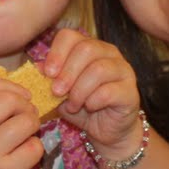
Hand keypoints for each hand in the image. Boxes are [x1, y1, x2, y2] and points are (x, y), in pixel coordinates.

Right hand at [0, 76, 43, 168]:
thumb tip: (17, 90)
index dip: (14, 88)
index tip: (21, 98)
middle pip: (11, 100)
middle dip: (26, 107)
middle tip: (26, 118)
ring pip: (26, 122)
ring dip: (33, 126)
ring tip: (26, 136)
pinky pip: (34, 149)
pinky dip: (35, 149)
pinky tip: (25, 154)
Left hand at [42, 28, 143, 159]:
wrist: (108, 132)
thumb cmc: (83, 108)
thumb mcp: (62, 93)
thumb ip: (51, 79)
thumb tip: (38, 68)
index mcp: (90, 47)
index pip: (70, 36)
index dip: (56, 53)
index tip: (48, 74)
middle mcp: (109, 53)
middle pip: (86, 49)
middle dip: (67, 73)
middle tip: (57, 91)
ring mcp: (123, 70)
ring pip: (98, 69)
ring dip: (79, 90)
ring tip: (73, 105)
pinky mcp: (131, 91)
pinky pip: (109, 91)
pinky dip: (93, 101)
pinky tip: (89, 108)